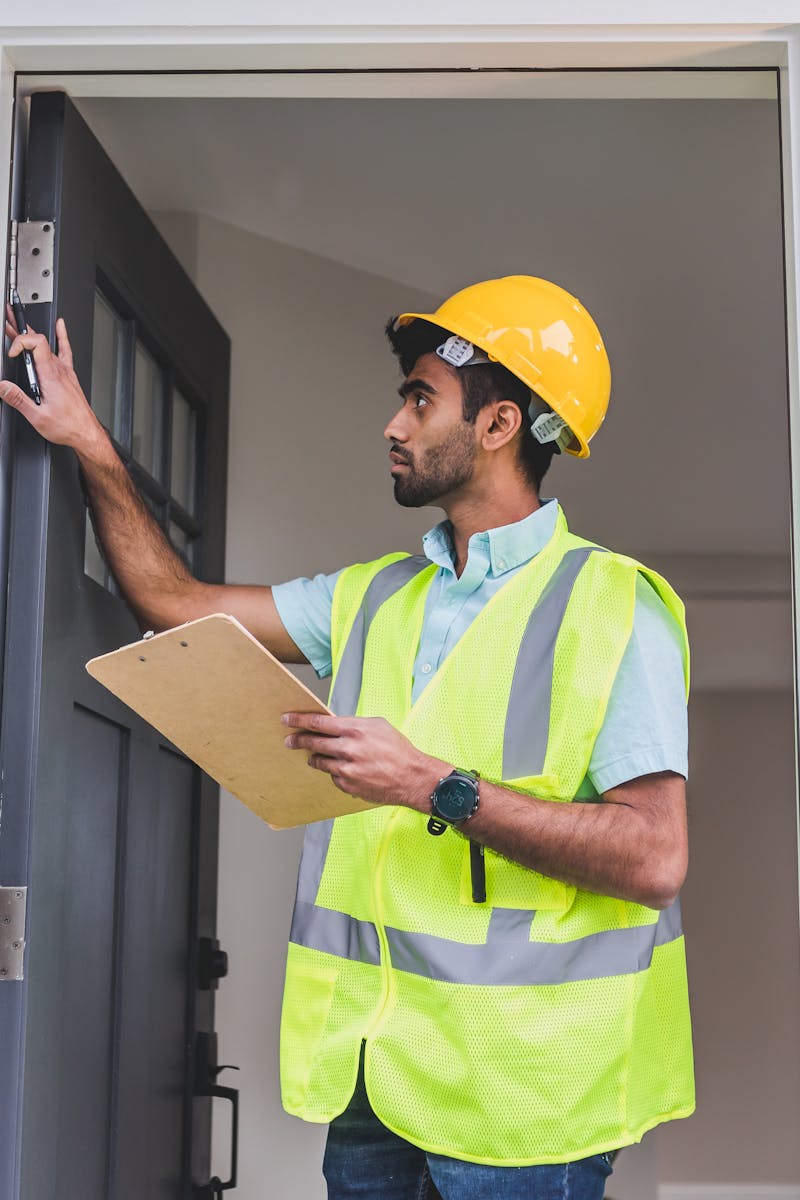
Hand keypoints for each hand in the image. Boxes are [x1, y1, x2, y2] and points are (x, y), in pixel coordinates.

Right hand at [1, 311, 104, 449]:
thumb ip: (18, 399)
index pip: (35, 343)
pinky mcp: (68, 376)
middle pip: (38, 341)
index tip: (11, 353)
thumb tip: (2, 386)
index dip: (20, 341)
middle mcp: (59, 370)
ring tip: (17, 323)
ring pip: (47, 345)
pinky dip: (62, 336)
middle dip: (19, 331)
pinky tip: (60, 325)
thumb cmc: (68, 426)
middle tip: (6, 319)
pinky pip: (65, 350)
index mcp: (50, 376)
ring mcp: (65, 371)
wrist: (86, 433)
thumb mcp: (37, 416)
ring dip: (31, 334)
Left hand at [282, 711, 446, 809]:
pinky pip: (332, 776)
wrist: (411, 777)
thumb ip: (353, 724)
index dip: (299, 720)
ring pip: (319, 761)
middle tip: (290, 740)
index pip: (318, 723)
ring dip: (315, 757)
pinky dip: (334, 771)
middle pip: (313, 743)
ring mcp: (346, 769)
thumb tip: (334, 725)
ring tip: (315, 755)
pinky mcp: (347, 785)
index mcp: (355, 730)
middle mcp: (347, 749)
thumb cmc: (397, 750)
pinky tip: (344, 768)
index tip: (287, 720)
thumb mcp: (377, 726)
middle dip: (298, 740)